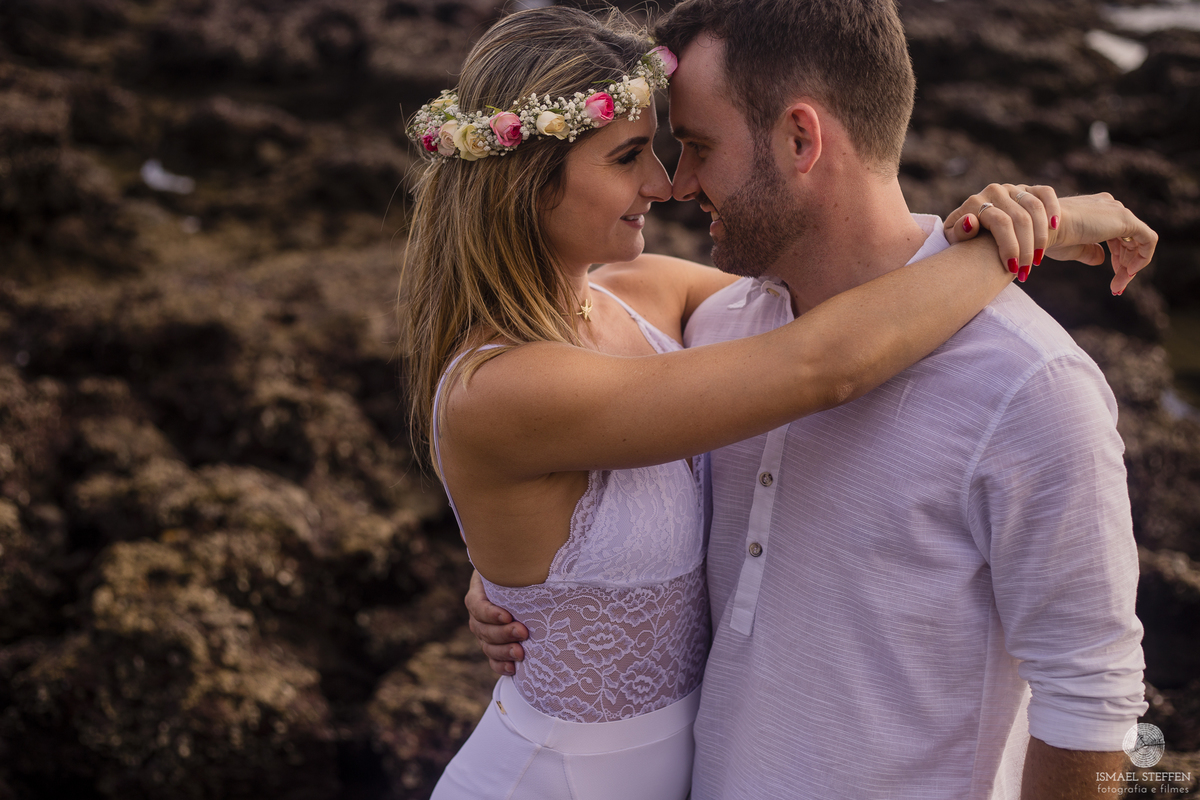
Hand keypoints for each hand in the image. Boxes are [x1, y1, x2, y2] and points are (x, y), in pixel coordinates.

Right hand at [465, 570, 527, 675]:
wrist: (523, 585)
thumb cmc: (519, 571)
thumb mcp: (513, 564)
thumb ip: (512, 562)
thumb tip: (503, 545)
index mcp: (479, 592)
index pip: (477, 605)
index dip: (490, 613)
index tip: (508, 615)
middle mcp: (478, 615)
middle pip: (482, 629)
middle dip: (503, 633)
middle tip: (523, 632)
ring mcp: (484, 633)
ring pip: (487, 646)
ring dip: (503, 652)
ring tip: (521, 653)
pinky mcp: (494, 647)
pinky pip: (493, 660)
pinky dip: (501, 666)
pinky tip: (514, 668)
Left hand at [945, 183, 1060, 282]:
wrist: (988, 229)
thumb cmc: (970, 240)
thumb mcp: (959, 240)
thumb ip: (959, 233)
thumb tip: (970, 222)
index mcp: (974, 202)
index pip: (999, 222)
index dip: (1009, 246)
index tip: (1011, 268)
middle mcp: (994, 191)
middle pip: (1019, 219)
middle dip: (1025, 249)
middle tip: (1025, 271)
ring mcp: (1013, 188)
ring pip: (1035, 209)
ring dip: (1039, 238)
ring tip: (1037, 261)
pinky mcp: (1031, 188)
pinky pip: (1046, 194)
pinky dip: (1052, 210)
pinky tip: (1053, 227)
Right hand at [1044, 193, 1157, 294]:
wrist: (1043, 230)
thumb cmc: (1050, 239)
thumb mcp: (1071, 248)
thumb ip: (1089, 251)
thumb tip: (1101, 259)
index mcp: (1096, 209)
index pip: (1116, 236)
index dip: (1117, 258)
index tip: (1112, 278)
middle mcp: (1109, 206)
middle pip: (1128, 239)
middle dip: (1125, 265)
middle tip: (1116, 287)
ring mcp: (1118, 211)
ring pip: (1138, 242)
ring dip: (1131, 267)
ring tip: (1118, 286)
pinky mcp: (1126, 219)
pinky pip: (1148, 239)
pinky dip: (1143, 258)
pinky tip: (1129, 273)